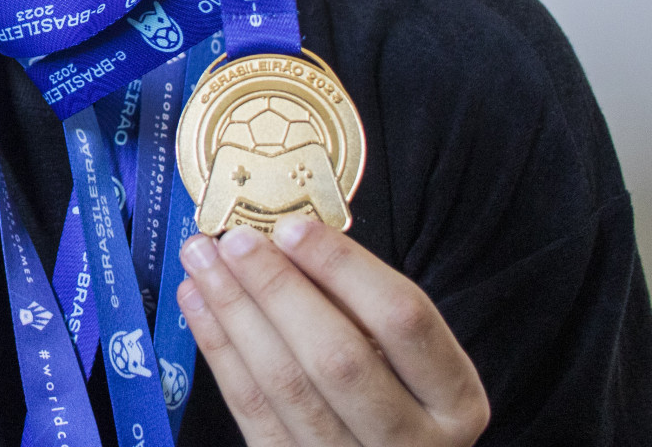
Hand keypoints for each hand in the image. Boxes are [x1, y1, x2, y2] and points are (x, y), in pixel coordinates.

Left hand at [177, 218, 488, 446]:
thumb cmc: (396, 391)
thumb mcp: (408, 356)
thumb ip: (362, 305)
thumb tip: (287, 241)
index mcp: (455, 400)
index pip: (403, 320)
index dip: (345, 269)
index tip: (292, 228)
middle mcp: (412, 444)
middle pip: (338, 359)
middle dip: (278, 290)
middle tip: (234, 241)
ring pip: (285, 385)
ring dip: (235, 312)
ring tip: (201, 260)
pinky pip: (251, 410)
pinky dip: (219, 350)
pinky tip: (196, 303)